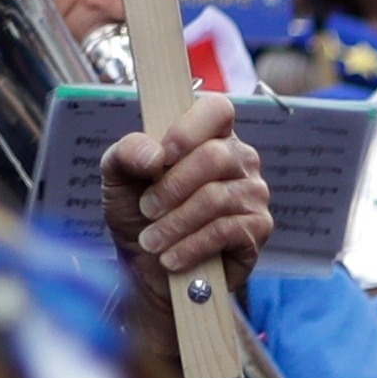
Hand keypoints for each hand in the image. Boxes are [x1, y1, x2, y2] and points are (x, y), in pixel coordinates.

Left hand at [102, 92, 272, 282]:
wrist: (146, 268)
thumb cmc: (138, 213)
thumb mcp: (118, 178)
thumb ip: (127, 153)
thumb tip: (154, 154)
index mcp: (209, 134)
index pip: (216, 109)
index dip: (188, 130)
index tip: (160, 157)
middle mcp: (238, 158)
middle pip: (214, 157)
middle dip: (172, 187)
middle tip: (146, 209)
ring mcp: (253, 192)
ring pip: (216, 198)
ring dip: (175, 223)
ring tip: (152, 241)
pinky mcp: (258, 228)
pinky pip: (226, 231)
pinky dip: (191, 246)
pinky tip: (171, 258)